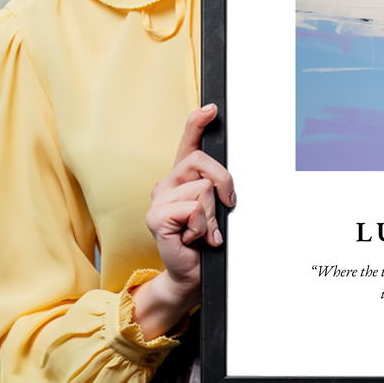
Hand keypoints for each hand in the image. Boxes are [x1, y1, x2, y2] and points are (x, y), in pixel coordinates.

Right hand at [131, 104, 235, 338]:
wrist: (191, 273)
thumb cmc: (205, 241)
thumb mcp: (216, 209)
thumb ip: (217, 189)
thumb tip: (227, 181)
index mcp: (182, 177)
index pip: (188, 142)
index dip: (198, 122)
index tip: (212, 109)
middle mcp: (167, 183)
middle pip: (203, 162)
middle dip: (224, 184)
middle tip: (225, 208)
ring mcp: (159, 199)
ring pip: (203, 189)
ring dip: (212, 215)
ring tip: (204, 231)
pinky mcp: (156, 217)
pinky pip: (193, 209)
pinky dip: (202, 227)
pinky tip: (193, 238)